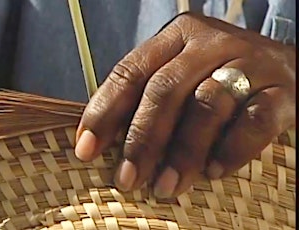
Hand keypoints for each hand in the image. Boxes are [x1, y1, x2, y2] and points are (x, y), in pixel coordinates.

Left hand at [74, 13, 295, 197]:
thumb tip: (102, 143)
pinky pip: (253, 121)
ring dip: (182, 152)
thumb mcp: (181, 73)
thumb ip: (148, 97)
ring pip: (206, 106)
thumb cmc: (218, 76)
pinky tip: (213, 172)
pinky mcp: (282, 90)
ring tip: (166, 186)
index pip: (130, 72)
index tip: (86, 149)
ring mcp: (249, 62)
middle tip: (128, 179)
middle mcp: (210, 43)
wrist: (288, 65)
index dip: (104, 112)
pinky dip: (230, 150)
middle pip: (165, 90)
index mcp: (176, 37)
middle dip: (142, 140)